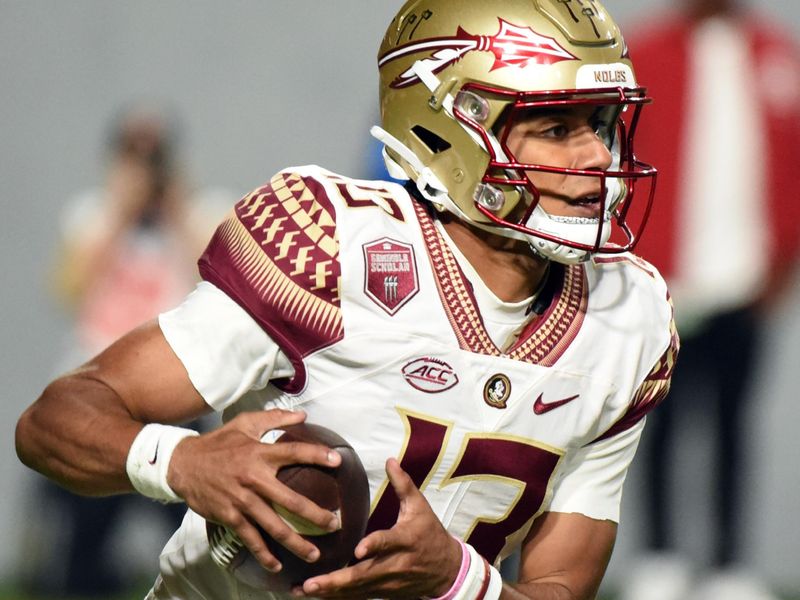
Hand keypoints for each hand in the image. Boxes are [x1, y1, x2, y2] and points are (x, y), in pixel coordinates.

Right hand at [167, 409, 341, 572]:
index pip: (294, 452)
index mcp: (260, 453)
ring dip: (296, 542)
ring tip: (315, 553)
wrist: (182, 464)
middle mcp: (254, 478)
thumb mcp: (245, 423)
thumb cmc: (218, 442)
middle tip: (335, 524)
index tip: (338, 462)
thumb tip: (303, 415)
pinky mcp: (229, 516)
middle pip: (291, 500)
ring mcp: (242, 500)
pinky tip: (277, 565)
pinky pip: (250, 538)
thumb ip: (275, 417)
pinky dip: (264, 554)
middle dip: (316, 515)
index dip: (317, 456)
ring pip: (274, 526)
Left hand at [295, 458, 461, 598]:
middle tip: (311, 582)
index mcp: (405, 540)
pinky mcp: (383, 593)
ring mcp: (388, 582)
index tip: (356, 550)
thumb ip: (403, 484)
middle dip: (336, 580)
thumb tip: (390, 459)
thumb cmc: (430, 534)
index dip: (374, 546)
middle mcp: (395, 565)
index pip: (388, 543)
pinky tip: (314, 596)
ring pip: (357, 590)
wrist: (447, 571)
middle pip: (364, 574)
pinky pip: (357, 597)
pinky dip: (336, 598)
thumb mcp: (421, 507)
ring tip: (302, 590)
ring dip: (330, 592)